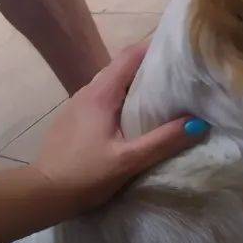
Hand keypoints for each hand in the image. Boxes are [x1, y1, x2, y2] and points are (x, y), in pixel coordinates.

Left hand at [32, 44, 207, 213]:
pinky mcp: (74, 118)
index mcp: (101, 93)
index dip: (155, 49)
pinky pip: (103, 98)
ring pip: (112, 83)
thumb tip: (199, 122)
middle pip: (122, 67)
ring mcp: (78, 104)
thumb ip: (163, 141)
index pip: (130, 55)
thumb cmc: (85, 175)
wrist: (43, 193)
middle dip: (150, 67)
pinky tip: (135, 117)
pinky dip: (123, 99)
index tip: (181, 53)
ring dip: (136, 84)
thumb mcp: (129, 160)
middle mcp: (88, 91)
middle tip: (179, 76)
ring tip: (163, 95)